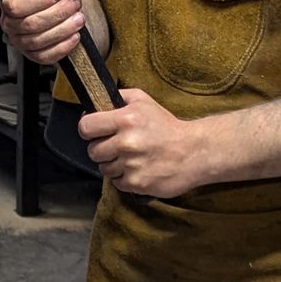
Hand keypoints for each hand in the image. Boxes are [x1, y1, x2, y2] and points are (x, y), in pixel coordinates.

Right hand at [0, 0, 88, 64]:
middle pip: (30, 24)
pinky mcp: (33, 55)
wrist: (64, 9)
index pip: (15, 6)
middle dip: (57, 13)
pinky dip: (62, 47)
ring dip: (63, 29)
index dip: (37, 0)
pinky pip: (44, 56)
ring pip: (38, 40)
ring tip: (78, 18)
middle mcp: (11, 24)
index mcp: (10, 2)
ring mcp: (21, 42)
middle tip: (74, 4)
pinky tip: (74, 35)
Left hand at [78, 87, 207, 199]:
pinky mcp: (137, 184)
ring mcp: (131, 165)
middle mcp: (126, 142)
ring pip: (104, 168)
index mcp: (126, 119)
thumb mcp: (144, 101)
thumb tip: (97, 101)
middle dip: (102, 148)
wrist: (194, 152)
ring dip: (114, 164)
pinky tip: (138, 169)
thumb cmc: (168, 127)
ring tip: (132, 158)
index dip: (88, 129)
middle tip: (118, 146)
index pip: (86, 127)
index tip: (95, 131)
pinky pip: (117, 182)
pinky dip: (125, 177)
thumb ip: (119, 97)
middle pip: (93, 151)